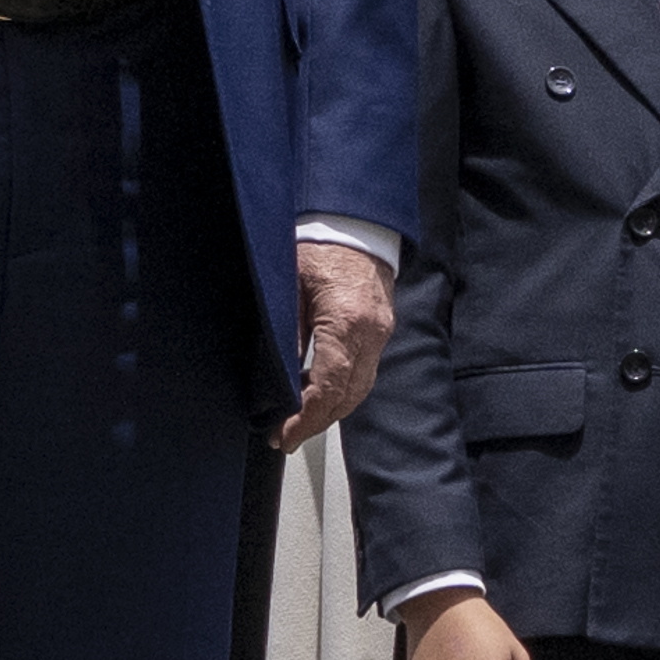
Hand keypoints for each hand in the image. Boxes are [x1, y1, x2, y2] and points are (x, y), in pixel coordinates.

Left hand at [271, 235, 392, 449]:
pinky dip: (343, 391)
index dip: (305, 417)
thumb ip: (287, 334)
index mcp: (347, 321)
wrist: (355, 223)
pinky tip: (320, 396)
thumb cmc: (318, 246)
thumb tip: (278, 379)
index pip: (329, 386)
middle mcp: (371, 333)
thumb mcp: (288, 285)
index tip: (284, 435)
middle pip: (348, 396)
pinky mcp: (381, 330)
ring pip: (360, 389)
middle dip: (317, 422)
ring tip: (299, 423)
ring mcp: (381, 333)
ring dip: (331, 411)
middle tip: (286, 437)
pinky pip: (365, 372)